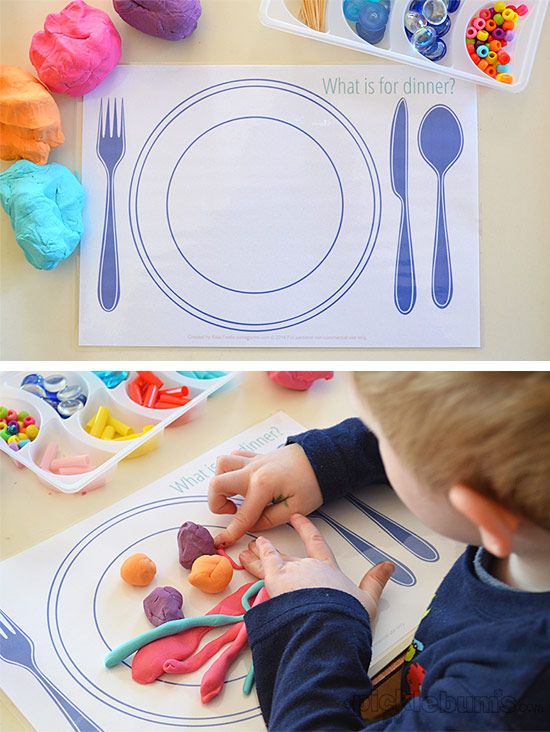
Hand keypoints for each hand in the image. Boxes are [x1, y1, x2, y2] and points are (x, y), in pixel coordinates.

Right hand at [208, 444, 322, 546]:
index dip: (231, 532)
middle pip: (217, 484)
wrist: (322, 459)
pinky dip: (230, 469)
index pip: (241, 515)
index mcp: (263, 485)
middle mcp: (252, 470)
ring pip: (221, 465)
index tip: (222, 542)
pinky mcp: (256, 457)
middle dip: (217, 504)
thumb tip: (251, 526)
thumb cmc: (312, 483)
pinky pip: (233, 457)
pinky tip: (241, 481)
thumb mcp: (295, 509)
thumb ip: (268, 520)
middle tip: (233, 512)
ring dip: (222, 482)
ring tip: (235, 495)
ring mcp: (253, 461)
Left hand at [240, 513, 393, 620]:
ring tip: (247, 550)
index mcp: (327, 569)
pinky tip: (247, 555)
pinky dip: (255, 560)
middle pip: (289, 554)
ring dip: (258, 555)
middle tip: (260, 542)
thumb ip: (375, 581)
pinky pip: (263, 566)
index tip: (298, 518)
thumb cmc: (346, 616)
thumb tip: (389, 567)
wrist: (328, 626)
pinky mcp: (275, 581)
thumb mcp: (367, 600)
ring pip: (271, 559)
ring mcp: (290, 573)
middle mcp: (307, 566)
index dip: (306, 529)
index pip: (316, 544)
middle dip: (274, 549)